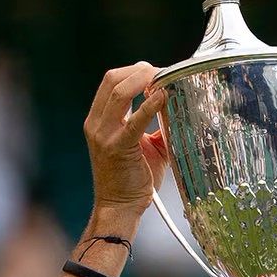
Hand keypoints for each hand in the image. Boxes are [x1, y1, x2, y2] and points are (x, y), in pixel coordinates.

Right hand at [83, 62, 168, 214]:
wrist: (119, 206)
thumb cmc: (134, 177)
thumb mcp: (145, 145)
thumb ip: (156, 125)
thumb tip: (179, 109)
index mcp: (100, 119)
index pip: (111, 82)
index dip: (134, 71)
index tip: (157, 72)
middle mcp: (97, 123)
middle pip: (112, 80)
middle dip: (139, 71)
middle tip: (162, 71)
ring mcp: (103, 134)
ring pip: (118, 93)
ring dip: (143, 81)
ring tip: (163, 79)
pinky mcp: (117, 147)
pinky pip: (133, 121)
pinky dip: (149, 106)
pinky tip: (163, 97)